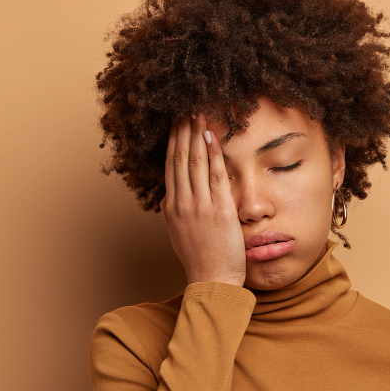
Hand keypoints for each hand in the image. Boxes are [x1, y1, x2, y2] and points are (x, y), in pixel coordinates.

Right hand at [159, 112, 245, 286]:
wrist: (212, 281)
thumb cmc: (200, 260)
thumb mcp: (179, 234)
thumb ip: (176, 213)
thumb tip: (172, 199)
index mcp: (171, 208)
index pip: (170, 167)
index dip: (173, 142)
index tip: (175, 124)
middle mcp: (181, 204)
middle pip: (179, 159)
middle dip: (182, 132)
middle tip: (185, 109)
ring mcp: (199, 206)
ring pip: (194, 162)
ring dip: (196, 135)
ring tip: (197, 114)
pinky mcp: (219, 210)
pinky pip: (215, 175)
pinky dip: (213, 153)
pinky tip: (212, 136)